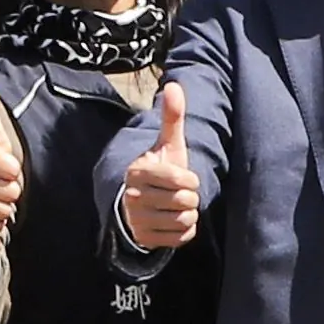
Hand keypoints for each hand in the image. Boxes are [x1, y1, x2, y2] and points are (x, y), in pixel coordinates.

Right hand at [115, 79, 203, 251]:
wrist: (140, 203)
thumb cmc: (160, 169)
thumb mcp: (167, 144)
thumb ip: (172, 117)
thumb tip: (173, 85)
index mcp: (139, 171)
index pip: (182, 180)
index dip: (190, 180)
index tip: (185, 178)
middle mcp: (133, 196)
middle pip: (184, 202)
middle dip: (190, 198)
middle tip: (180, 195)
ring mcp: (136, 220)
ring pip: (183, 220)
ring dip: (187, 214)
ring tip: (176, 207)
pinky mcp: (144, 239)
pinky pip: (180, 238)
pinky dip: (184, 231)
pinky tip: (173, 221)